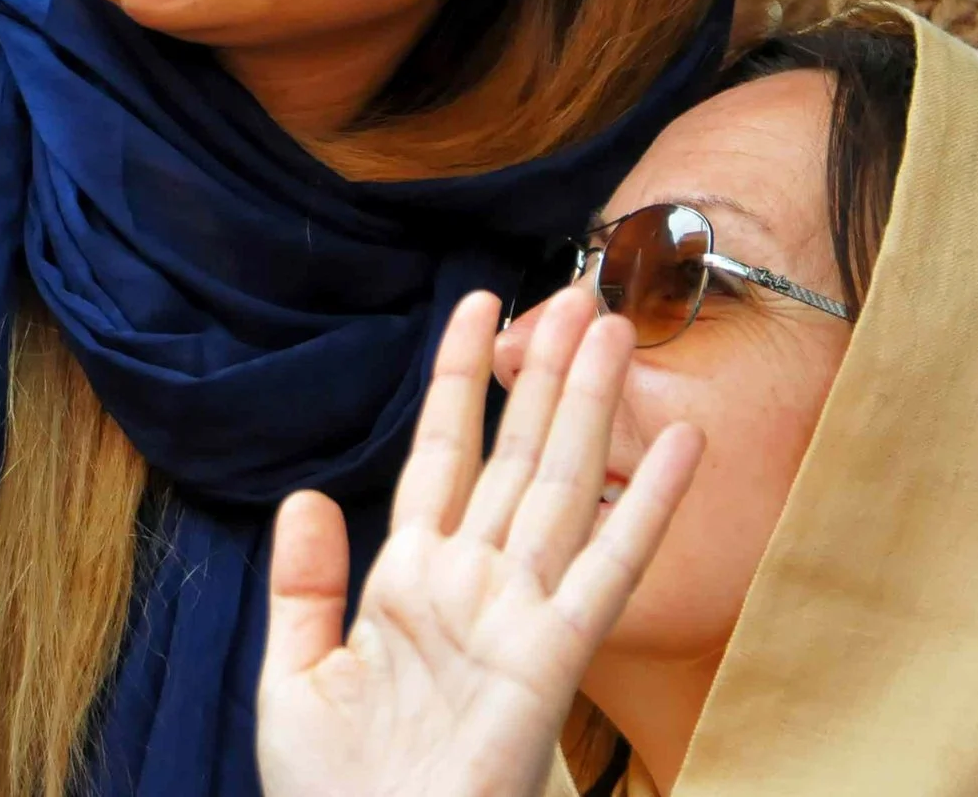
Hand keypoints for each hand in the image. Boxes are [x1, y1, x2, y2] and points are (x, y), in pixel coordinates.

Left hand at [256, 289, 703, 796]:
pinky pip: (608, 568)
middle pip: (517, 455)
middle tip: (578, 296)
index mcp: (408, 583)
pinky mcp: (553, 657)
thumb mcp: (296, 682)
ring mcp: (517, 614)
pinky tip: (681, 445)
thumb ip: (305, 588)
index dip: (460, 382)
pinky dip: (651, 505)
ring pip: (564, 486)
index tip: (477, 306)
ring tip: (616, 327)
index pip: (441, 456)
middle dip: (545, 373)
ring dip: (592, 407)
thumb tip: (304, 498)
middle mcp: (472, 584)